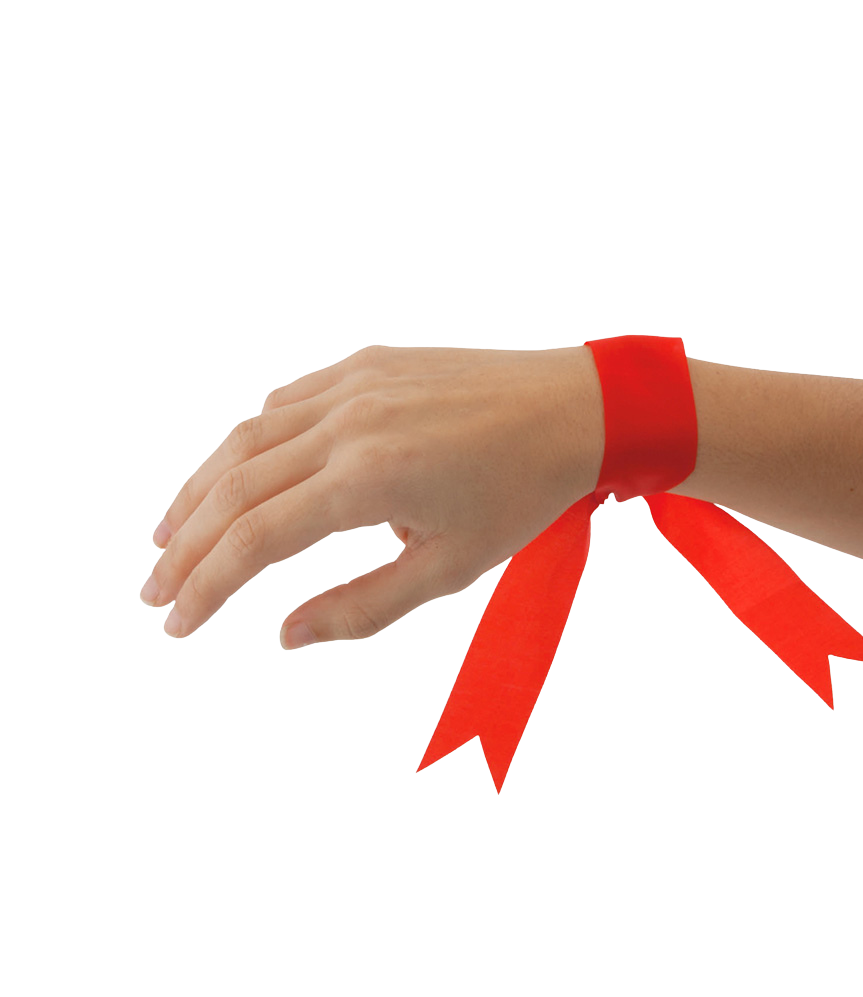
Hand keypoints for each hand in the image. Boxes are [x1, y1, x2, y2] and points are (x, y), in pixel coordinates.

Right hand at [140, 343, 604, 647]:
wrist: (574, 408)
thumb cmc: (523, 492)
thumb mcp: (449, 567)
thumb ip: (362, 608)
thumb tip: (286, 635)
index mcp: (368, 478)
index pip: (255, 540)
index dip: (207, 586)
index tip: (177, 623)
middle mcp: (347, 421)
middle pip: (232, 487)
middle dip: (184, 546)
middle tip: (155, 590)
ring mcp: (352, 383)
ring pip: (245, 437)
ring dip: (199, 489)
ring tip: (170, 535)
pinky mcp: (364, 361)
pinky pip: (284, 402)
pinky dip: (248, 443)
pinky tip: (235, 475)